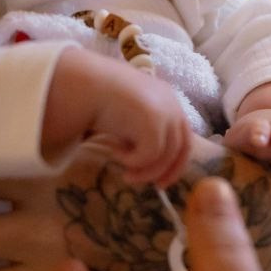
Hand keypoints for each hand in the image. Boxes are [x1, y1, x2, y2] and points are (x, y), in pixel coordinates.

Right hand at [44, 46, 190, 186]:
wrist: (87, 83)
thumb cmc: (101, 99)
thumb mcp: (130, 116)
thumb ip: (144, 132)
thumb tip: (151, 163)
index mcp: (168, 100)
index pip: (183, 136)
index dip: (176, 161)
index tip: (162, 179)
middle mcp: (172, 104)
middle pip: (183, 147)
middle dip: (169, 171)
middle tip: (155, 186)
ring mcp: (165, 111)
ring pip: (167, 155)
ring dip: (146, 171)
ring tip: (126, 174)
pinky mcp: (154, 120)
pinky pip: (150, 154)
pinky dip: (133, 160)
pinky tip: (114, 152)